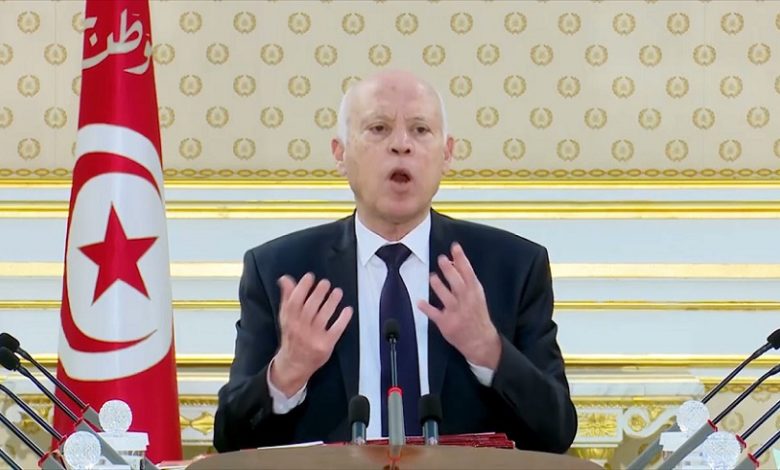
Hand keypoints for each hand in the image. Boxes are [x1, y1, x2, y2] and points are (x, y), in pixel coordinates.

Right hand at [270, 273, 352, 396]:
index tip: (310, 277)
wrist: (294, 364)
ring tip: (337, 292)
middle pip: (310, 307)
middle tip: (326, 283)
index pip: (294, 301)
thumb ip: (287, 298)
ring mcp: (313, 337)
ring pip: (323, 316)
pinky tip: (347, 310)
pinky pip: (336, 330)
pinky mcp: (325, 345)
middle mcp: (300, 328)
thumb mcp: (286, 318)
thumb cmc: (291, 336)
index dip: (302, 287)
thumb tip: (285, 279)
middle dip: (319, 293)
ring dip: (331, 302)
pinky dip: (342, 319)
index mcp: (289, 320)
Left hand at [418, 242, 500, 368]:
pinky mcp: (447, 324)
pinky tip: (420, 302)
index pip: (468, 273)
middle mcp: (466, 302)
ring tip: (432, 276)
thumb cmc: (477, 315)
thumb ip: (466, 281)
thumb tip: (454, 262)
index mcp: (475, 293)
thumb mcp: (477, 296)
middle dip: (449, 270)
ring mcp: (456, 313)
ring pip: (447, 297)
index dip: (461, 259)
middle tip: (441, 259)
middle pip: (457, 283)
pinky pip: (435, 315)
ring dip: (438, 286)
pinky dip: (427, 309)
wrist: (481, 341)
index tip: (455, 247)